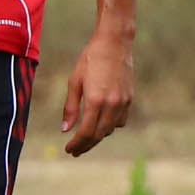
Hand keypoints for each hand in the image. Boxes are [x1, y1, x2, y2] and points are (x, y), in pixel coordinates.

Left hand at [59, 23, 137, 156]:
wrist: (115, 43)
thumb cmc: (91, 59)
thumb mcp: (75, 81)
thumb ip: (70, 107)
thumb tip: (65, 129)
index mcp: (95, 100)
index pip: (86, 132)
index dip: (77, 144)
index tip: (69, 150)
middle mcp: (112, 104)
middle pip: (99, 135)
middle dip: (86, 145)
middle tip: (75, 151)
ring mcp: (123, 102)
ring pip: (110, 129)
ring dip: (98, 136)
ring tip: (85, 138)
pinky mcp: (130, 99)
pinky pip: (120, 120)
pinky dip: (110, 126)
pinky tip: (101, 124)